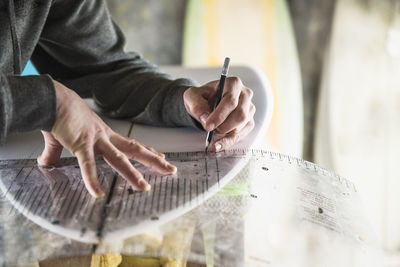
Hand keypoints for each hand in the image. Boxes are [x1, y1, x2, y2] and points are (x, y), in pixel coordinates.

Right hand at [37, 80, 176, 197]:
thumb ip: (56, 152)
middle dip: (154, 161)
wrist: (53, 99)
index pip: (131, 144)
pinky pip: (89, 165)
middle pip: (135, 150)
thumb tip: (45, 162)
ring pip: (118, 159)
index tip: (160, 156)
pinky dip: (93, 180)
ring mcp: (96, 141)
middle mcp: (106, 137)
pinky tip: (98, 193)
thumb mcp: (64, 136)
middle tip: (171, 170)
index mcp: (105, 134)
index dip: (147, 150)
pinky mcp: (81, 144)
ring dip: (132, 174)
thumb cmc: (60, 114)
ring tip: (144, 187)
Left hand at [183, 77, 254, 151]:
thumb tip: (205, 118)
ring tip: (212, 131)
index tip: (208, 125)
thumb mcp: (192, 96)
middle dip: (223, 126)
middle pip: (240, 115)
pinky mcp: (248, 121)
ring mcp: (249, 109)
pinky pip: (241, 135)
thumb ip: (196, 105)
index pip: (231, 101)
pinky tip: (218, 145)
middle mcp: (245, 95)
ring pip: (241, 126)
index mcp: (233, 84)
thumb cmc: (202, 97)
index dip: (219, 115)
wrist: (206, 103)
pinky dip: (228, 142)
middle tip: (209, 129)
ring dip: (225, 133)